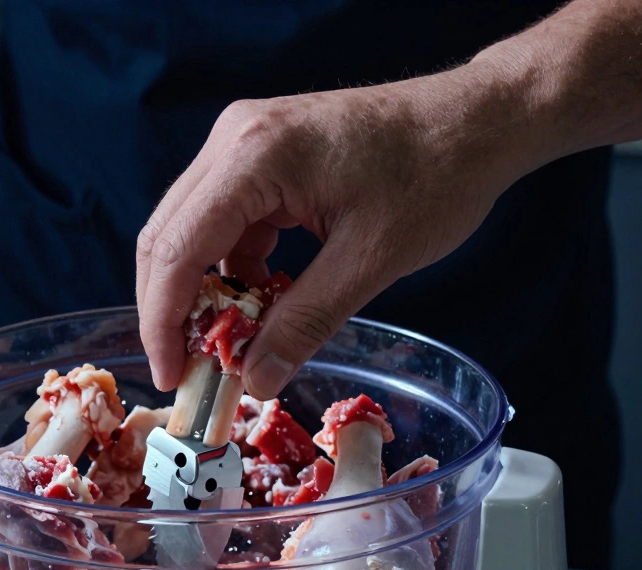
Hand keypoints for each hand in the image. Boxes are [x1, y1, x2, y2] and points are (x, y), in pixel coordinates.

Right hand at [135, 70, 538, 398]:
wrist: (478, 119)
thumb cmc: (436, 175)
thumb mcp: (370, 261)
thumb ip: (304, 322)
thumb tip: (254, 379)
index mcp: (253, 155)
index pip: (177, 248)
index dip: (163, 319)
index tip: (170, 375)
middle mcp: (234, 138)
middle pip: (168, 236)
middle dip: (172, 310)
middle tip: (188, 371)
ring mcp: (244, 141)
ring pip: (190, 230)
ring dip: (202, 291)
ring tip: (227, 345)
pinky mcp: (261, 153)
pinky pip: (223, 220)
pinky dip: (231, 268)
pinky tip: (259, 303)